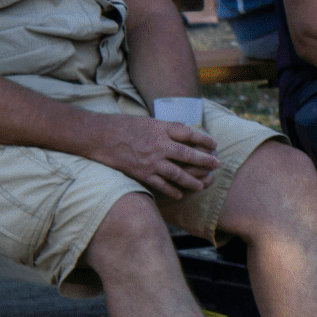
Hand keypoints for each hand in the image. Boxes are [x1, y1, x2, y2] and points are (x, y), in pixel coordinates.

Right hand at [85, 112, 218, 200]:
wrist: (100, 137)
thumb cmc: (124, 126)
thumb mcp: (149, 121)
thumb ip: (167, 129)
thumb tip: (185, 134)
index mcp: (161, 129)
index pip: (189, 133)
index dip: (204, 139)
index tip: (214, 144)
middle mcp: (159, 145)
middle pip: (188, 154)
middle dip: (205, 160)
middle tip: (217, 164)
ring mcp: (151, 161)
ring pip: (178, 173)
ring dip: (193, 180)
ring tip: (203, 184)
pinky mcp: (141, 174)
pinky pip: (161, 185)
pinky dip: (172, 191)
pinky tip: (181, 194)